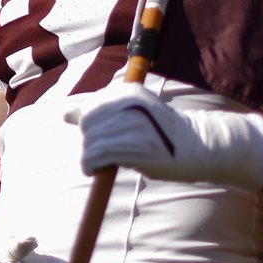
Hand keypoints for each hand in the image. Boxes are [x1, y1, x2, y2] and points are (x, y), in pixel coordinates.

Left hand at [63, 83, 262, 190]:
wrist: (198, 147)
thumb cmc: (162, 133)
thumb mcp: (132, 114)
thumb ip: (99, 111)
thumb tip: (64, 112)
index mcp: (128, 92)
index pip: (87, 107)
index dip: (88, 126)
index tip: (102, 137)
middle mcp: (129, 104)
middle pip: (86, 124)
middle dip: (89, 141)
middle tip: (104, 153)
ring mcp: (133, 124)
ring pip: (89, 141)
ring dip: (89, 157)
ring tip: (100, 164)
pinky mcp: (134, 146)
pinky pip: (95, 155)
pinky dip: (90, 166)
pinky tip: (97, 170)